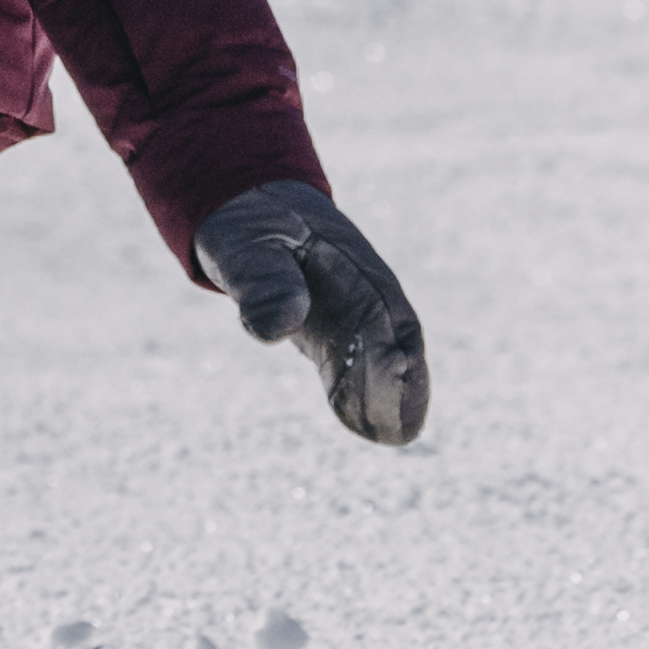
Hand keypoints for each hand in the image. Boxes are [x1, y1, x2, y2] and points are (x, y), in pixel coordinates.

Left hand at [195, 181, 427, 446]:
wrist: (252, 213)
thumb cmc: (250, 225)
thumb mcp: (248, 243)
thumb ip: (262, 280)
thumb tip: (277, 329)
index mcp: (351, 265)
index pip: (383, 311)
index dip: (391, 347)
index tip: (395, 379)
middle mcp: (365, 294)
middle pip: (394, 343)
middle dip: (400, 384)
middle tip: (399, 430)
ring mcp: (354, 318)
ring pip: (380, 362)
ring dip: (388, 399)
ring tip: (391, 436)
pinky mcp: (335, 339)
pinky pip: (355, 371)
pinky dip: (363, 398)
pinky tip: (371, 431)